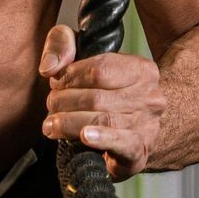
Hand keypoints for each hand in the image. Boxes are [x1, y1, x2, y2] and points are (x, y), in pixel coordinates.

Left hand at [38, 24, 165, 180]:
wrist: (136, 132)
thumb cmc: (107, 93)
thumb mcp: (87, 60)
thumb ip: (64, 47)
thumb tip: (49, 67)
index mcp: (140, 69)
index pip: (100, 69)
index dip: (71, 76)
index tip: (55, 83)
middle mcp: (149, 96)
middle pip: (97, 97)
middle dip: (65, 102)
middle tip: (50, 107)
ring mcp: (148, 124)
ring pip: (104, 120)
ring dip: (70, 123)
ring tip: (51, 126)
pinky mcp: (141, 151)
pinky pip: (122, 143)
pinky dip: (101, 139)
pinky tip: (84, 137)